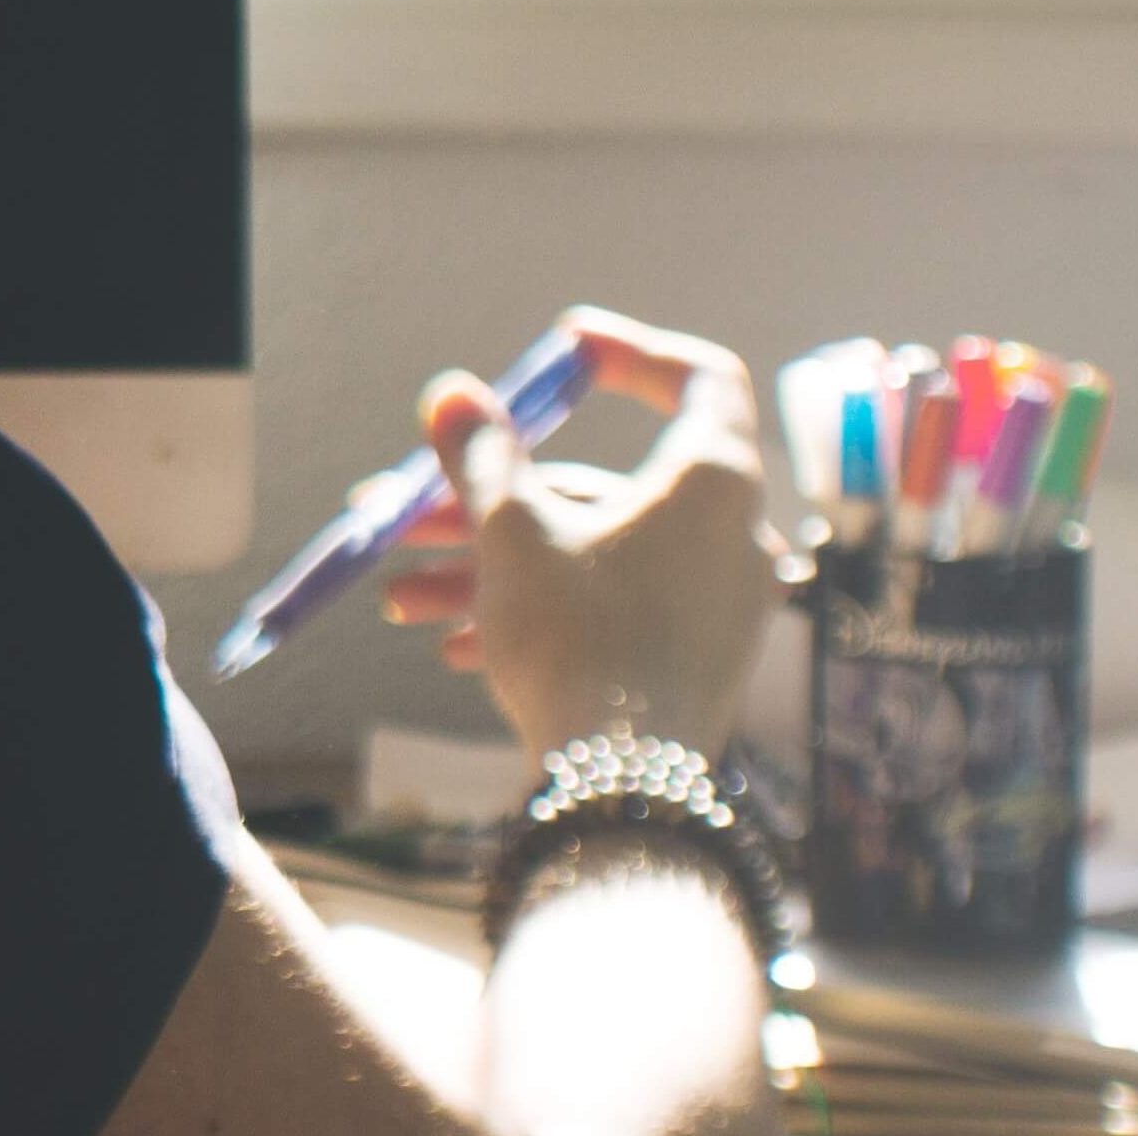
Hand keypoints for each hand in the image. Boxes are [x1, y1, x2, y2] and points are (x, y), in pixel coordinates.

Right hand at [375, 307, 785, 762]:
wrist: (625, 790)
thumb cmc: (578, 639)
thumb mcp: (513, 532)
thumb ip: (483, 454)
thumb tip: (453, 391)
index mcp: (715, 481)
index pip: (700, 379)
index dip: (630, 354)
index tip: (565, 347)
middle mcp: (733, 535)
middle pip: (608, 485)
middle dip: (498, 498)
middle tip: (415, 507)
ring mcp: (719, 603)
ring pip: (594, 556)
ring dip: (494, 568)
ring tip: (403, 601)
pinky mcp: (695, 659)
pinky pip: (612, 610)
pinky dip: (538, 612)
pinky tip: (455, 645)